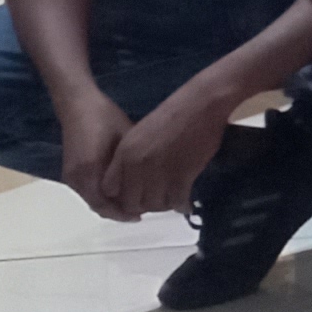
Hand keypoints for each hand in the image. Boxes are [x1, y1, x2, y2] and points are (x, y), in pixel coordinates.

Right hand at [51, 90, 134, 215]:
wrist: (78, 105)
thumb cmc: (106, 118)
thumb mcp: (126, 140)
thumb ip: (133, 165)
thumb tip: (151, 183)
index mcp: (90, 171)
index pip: (106, 205)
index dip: (124, 213)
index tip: (144, 214)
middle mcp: (77, 178)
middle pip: (98, 206)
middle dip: (119, 211)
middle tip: (143, 210)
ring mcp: (70, 176)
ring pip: (93, 200)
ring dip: (111, 204)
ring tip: (134, 202)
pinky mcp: (70, 172)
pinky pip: (88, 192)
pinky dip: (103, 196)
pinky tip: (121, 191)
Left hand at [104, 76, 252, 219]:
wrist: (201, 104)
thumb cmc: (174, 114)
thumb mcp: (141, 133)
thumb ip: (132, 157)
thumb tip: (134, 180)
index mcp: (124, 152)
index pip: (110, 189)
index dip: (121, 196)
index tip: (134, 195)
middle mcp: (137, 165)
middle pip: (131, 202)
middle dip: (143, 205)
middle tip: (156, 201)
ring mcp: (159, 171)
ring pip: (154, 205)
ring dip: (163, 207)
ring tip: (172, 201)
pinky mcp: (182, 176)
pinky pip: (176, 201)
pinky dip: (181, 205)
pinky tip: (186, 203)